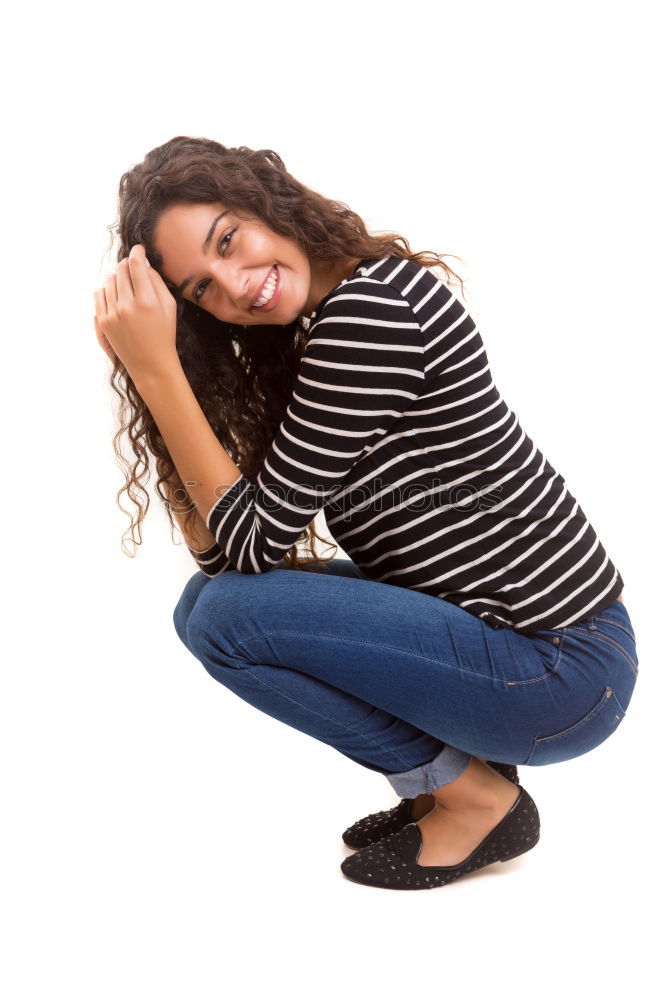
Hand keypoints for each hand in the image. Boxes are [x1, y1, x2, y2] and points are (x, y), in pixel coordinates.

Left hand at [92, 244, 177, 379]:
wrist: (150, 365)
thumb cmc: (164, 335)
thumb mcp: (169, 308)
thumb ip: (157, 283)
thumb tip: (143, 264)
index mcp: (147, 301)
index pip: (136, 265)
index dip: (137, 252)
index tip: (138, 248)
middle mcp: (127, 306)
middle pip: (121, 270)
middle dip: (127, 265)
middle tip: (134, 268)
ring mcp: (112, 314)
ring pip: (109, 280)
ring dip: (118, 278)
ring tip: (127, 287)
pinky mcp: (103, 322)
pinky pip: (99, 294)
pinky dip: (107, 291)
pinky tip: (117, 297)